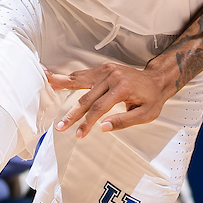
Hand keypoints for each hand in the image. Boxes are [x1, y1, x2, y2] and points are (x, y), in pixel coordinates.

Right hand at [48, 61, 175, 137]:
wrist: (157, 79)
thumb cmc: (152, 99)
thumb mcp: (145, 115)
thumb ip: (123, 121)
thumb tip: (102, 128)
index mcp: (123, 88)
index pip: (99, 108)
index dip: (87, 123)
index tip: (78, 134)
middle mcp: (113, 76)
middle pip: (87, 97)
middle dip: (72, 114)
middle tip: (60, 127)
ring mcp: (108, 70)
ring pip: (82, 80)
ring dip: (63, 84)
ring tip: (46, 84)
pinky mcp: (104, 68)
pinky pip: (85, 75)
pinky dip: (70, 78)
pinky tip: (57, 79)